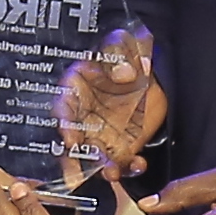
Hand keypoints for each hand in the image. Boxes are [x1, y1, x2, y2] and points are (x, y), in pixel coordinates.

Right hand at [60, 29, 170, 203]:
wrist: (152, 73)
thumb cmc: (128, 54)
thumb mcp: (125, 42)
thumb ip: (121, 53)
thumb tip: (123, 73)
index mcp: (75, 87)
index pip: (63, 108)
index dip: (64, 124)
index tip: (70, 138)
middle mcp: (82, 116)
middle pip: (73, 140)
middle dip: (76, 157)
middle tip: (84, 168)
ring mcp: (99, 134)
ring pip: (94, 157)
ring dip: (100, 168)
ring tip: (111, 172)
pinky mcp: (119, 147)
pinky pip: (122, 162)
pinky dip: (129, 167)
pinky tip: (138, 164)